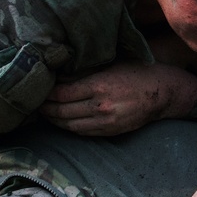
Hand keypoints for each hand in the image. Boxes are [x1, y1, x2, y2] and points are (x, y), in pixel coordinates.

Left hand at [40, 61, 196, 134]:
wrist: (162, 93)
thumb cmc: (136, 72)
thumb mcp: (111, 64)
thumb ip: (86, 71)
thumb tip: (60, 73)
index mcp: (99, 86)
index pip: (62, 93)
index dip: (47, 93)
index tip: (39, 89)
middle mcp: (100, 106)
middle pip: (62, 111)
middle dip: (46, 108)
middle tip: (35, 103)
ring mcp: (105, 121)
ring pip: (70, 125)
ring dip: (54, 120)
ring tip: (44, 113)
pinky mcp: (110, 131)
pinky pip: (82, 132)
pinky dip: (68, 127)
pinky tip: (62, 121)